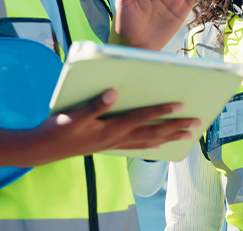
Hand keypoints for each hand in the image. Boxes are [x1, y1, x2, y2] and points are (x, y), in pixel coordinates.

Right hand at [32, 89, 200, 161]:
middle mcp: (117, 138)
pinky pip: (138, 146)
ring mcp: (114, 144)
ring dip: (169, 136)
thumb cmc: (58, 128)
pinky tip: (160, 143)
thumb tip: (114, 93)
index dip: (162, 110)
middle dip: (176, 127)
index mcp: (110, 129)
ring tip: (187, 134)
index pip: (141, 118)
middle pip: (152, 132)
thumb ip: (95, 104)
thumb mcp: (74, 115)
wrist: (45, 148)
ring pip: (148, 141)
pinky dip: (152, 144)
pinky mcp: (110, 145)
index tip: (181, 104)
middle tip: (197, 123)